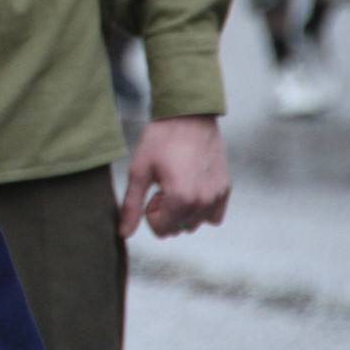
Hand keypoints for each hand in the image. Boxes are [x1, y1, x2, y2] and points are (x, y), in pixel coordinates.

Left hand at [118, 114, 229, 238]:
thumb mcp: (139, 171)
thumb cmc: (161, 139)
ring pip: (195, 223)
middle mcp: (203, 202)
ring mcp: (217, 196)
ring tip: (178, 183)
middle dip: (166, 212)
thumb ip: (131, 206)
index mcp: (181, 199)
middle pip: (178, 228)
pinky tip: (193, 187)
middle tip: (164, 184)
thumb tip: (123, 234)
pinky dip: (202, 208)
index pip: (161, 229)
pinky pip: (213, 216)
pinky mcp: (226, 189)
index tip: (153, 190)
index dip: (151, 210)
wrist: (189, 115)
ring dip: (183, 211)